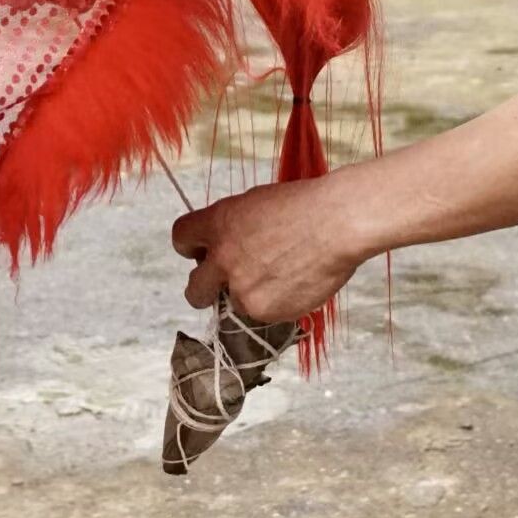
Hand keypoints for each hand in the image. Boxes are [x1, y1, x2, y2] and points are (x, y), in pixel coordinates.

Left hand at [171, 175, 368, 322]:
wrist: (337, 223)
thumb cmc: (305, 205)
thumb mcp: (256, 203)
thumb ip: (233, 227)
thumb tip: (226, 245)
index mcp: (218, 224)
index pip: (180, 238)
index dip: (191, 247)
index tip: (203, 252)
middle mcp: (222, 259)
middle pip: (194, 291)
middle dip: (206, 289)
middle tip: (226, 284)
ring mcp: (243, 289)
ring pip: (234, 304)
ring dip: (251, 295)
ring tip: (283, 275)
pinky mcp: (265, 311)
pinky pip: (263, 314)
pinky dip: (276, 304)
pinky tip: (297, 282)